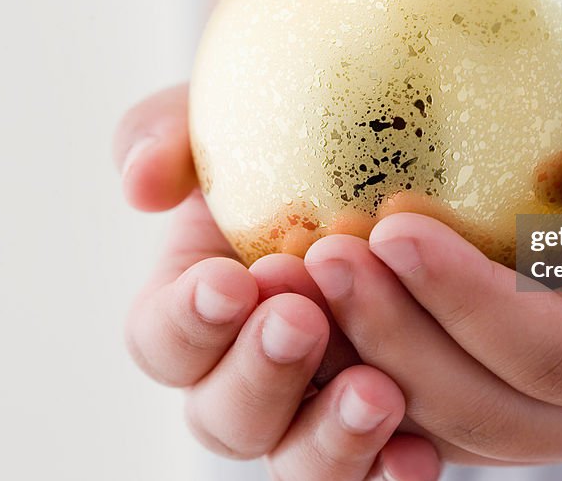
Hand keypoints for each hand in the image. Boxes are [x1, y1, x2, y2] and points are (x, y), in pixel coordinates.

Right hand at [113, 84, 441, 480]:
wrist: (409, 163)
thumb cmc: (302, 139)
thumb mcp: (234, 116)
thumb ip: (170, 133)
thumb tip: (141, 183)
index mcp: (197, 308)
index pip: (163, 338)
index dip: (186, 322)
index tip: (231, 280)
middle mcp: (246, 372)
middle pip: (224, 417)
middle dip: (259, 374)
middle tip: (302, 320)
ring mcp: (312, 409)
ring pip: (297, 461)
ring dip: (327, 436)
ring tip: (376, 392)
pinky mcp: (380, 427)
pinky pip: (375, 471)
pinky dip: (390, 468)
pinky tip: (419, 452)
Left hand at [303, 87, 561, 463]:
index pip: (556, 348)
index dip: (471, 301)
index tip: (394, 228)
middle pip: (482, 406)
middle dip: (393, 338)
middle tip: (317, 258)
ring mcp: (549, 423)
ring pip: (441, 423)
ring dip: (358, 362)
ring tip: (290, 283)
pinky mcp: (503, 404)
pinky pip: (424, 408)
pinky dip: (358, 368)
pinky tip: (305, 307)